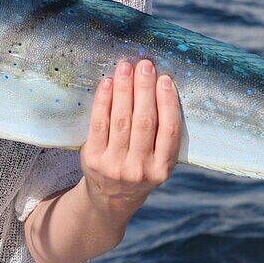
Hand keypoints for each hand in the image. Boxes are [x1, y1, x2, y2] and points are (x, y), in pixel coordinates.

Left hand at [79, 59, 180, 214]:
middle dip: (144, 89)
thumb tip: (161, 86)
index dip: (168, 103)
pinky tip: (107, 83)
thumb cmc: (139, 168)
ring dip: (124, 89)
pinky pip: (99, 124)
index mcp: (162, 168)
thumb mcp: (158, 161)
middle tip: (144, 65)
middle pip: (144, 121)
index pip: (169, 131)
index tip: (165, 79)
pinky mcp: (94, 158)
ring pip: (121, 120)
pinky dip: (103, 101)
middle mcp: (140, 168)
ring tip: (126, 68)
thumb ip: (162, 134)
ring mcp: (115, 165)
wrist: (111, 197)